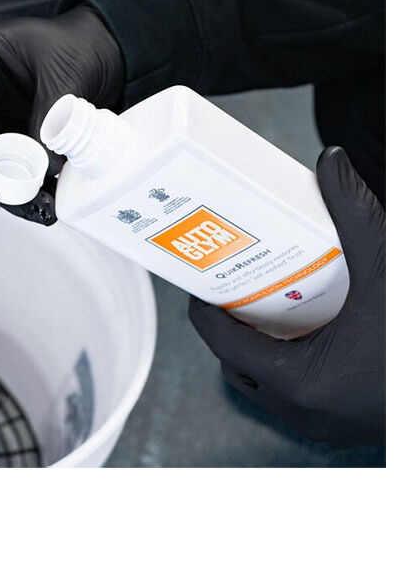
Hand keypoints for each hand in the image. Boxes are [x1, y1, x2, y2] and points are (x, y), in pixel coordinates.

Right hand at [0, 6, 123, 224]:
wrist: (97, 52)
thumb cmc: (75, 46)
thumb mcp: (64, 72)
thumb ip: (50, 117)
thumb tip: (45, 168)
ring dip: (2, 194)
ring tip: (33, 212)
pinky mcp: (7, 141)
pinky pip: (6, 172)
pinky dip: (21, 192)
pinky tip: (42, 206)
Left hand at [189, 147, 384, 446]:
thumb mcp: (385, 268)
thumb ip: (354, 212)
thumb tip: (330, 160)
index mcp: (299, 383)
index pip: (223, 342)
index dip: (204, 310)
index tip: (200, 284)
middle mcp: (306, 413)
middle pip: (238, 364)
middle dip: (228, 327)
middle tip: (232, 290)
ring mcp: (326, 426)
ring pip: (266, 384)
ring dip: (256, 348)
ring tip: (262, 307)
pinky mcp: (345, 426)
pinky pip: (295, 395)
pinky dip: (286, 365)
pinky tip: (304, 332)